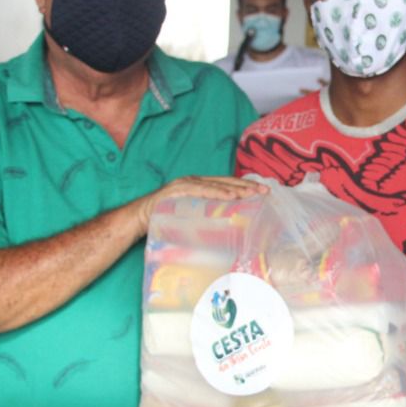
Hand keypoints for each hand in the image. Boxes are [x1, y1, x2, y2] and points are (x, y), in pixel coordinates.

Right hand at [134, 176, 266, 231]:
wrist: (140, 217)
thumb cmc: (167, 219)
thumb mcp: (191, 215)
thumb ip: (207, 215)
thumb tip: (229, 225)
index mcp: (200, 186)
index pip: (227, 184)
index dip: (246, 186)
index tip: (264, 191)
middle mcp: (195, 180)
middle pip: (226, 182)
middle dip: (247, 186)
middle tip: (265, 191)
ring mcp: (186, 184)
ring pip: (216, 184)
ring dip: (236, 189)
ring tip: (252, 193)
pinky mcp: (178, 190)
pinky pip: (201, 190)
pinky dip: (217, 193)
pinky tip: (230, 196)